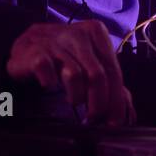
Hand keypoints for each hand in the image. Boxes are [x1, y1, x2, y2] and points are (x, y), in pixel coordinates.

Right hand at [6, 21, 134, 124]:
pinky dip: (50, 85)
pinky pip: (48, 74)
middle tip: (94, 120)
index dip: (115, 100)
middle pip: (97, 75)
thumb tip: (128, 115)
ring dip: (76, 96)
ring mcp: (54, 40)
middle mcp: (76, 33)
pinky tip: (50, 86)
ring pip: (75, 76)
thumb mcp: (88, 64)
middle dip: (98, 104)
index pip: (113, 70)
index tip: (114, 122)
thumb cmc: (63, 59)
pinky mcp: (34, 50)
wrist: (26, 48)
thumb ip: (110, 85)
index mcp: (95, 32)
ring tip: (74, 101)